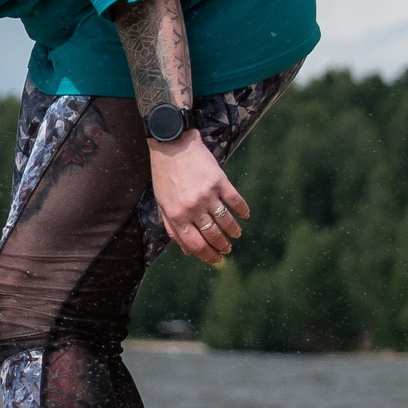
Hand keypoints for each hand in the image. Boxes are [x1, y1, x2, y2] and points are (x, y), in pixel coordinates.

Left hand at [149, 133, 246, 265]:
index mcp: (176, 215)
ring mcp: (207, 195)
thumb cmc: (165, 177)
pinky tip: (244, 216)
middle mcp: (192, 208)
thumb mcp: (162, 203)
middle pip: (212, 235)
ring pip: (226, 221)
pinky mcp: (220, 182)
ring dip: (233, 232)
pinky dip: (242, 211)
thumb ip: (172, 227)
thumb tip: (186, 250)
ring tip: (235, 235)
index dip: (207, 255)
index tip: (216, 260)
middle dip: (221, 247)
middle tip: (227, 251)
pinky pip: (236, 201)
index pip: (194, 244)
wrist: (172, 146)